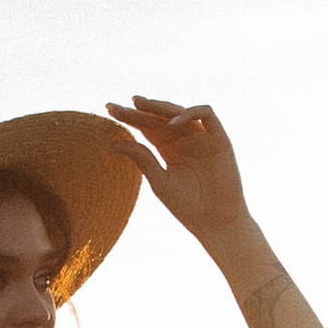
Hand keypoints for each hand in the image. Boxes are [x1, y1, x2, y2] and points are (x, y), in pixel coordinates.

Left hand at [105, 94, 252, 248]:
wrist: (215, 221)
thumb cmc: (187, 206)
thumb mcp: (160, 181)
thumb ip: (141, 159)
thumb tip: (111, 143)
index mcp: (168, 148)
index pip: (146, 127)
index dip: (129, 117)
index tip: (108, 110)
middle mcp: (183, 138)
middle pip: (159, 117)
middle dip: (138, 110)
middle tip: (116, 107)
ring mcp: (201, 136)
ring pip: (180, 111)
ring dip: (160, 107)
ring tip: (138, 105)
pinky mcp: (219, 138)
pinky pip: (206, 114)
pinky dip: (190, 113)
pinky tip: (172, 123)